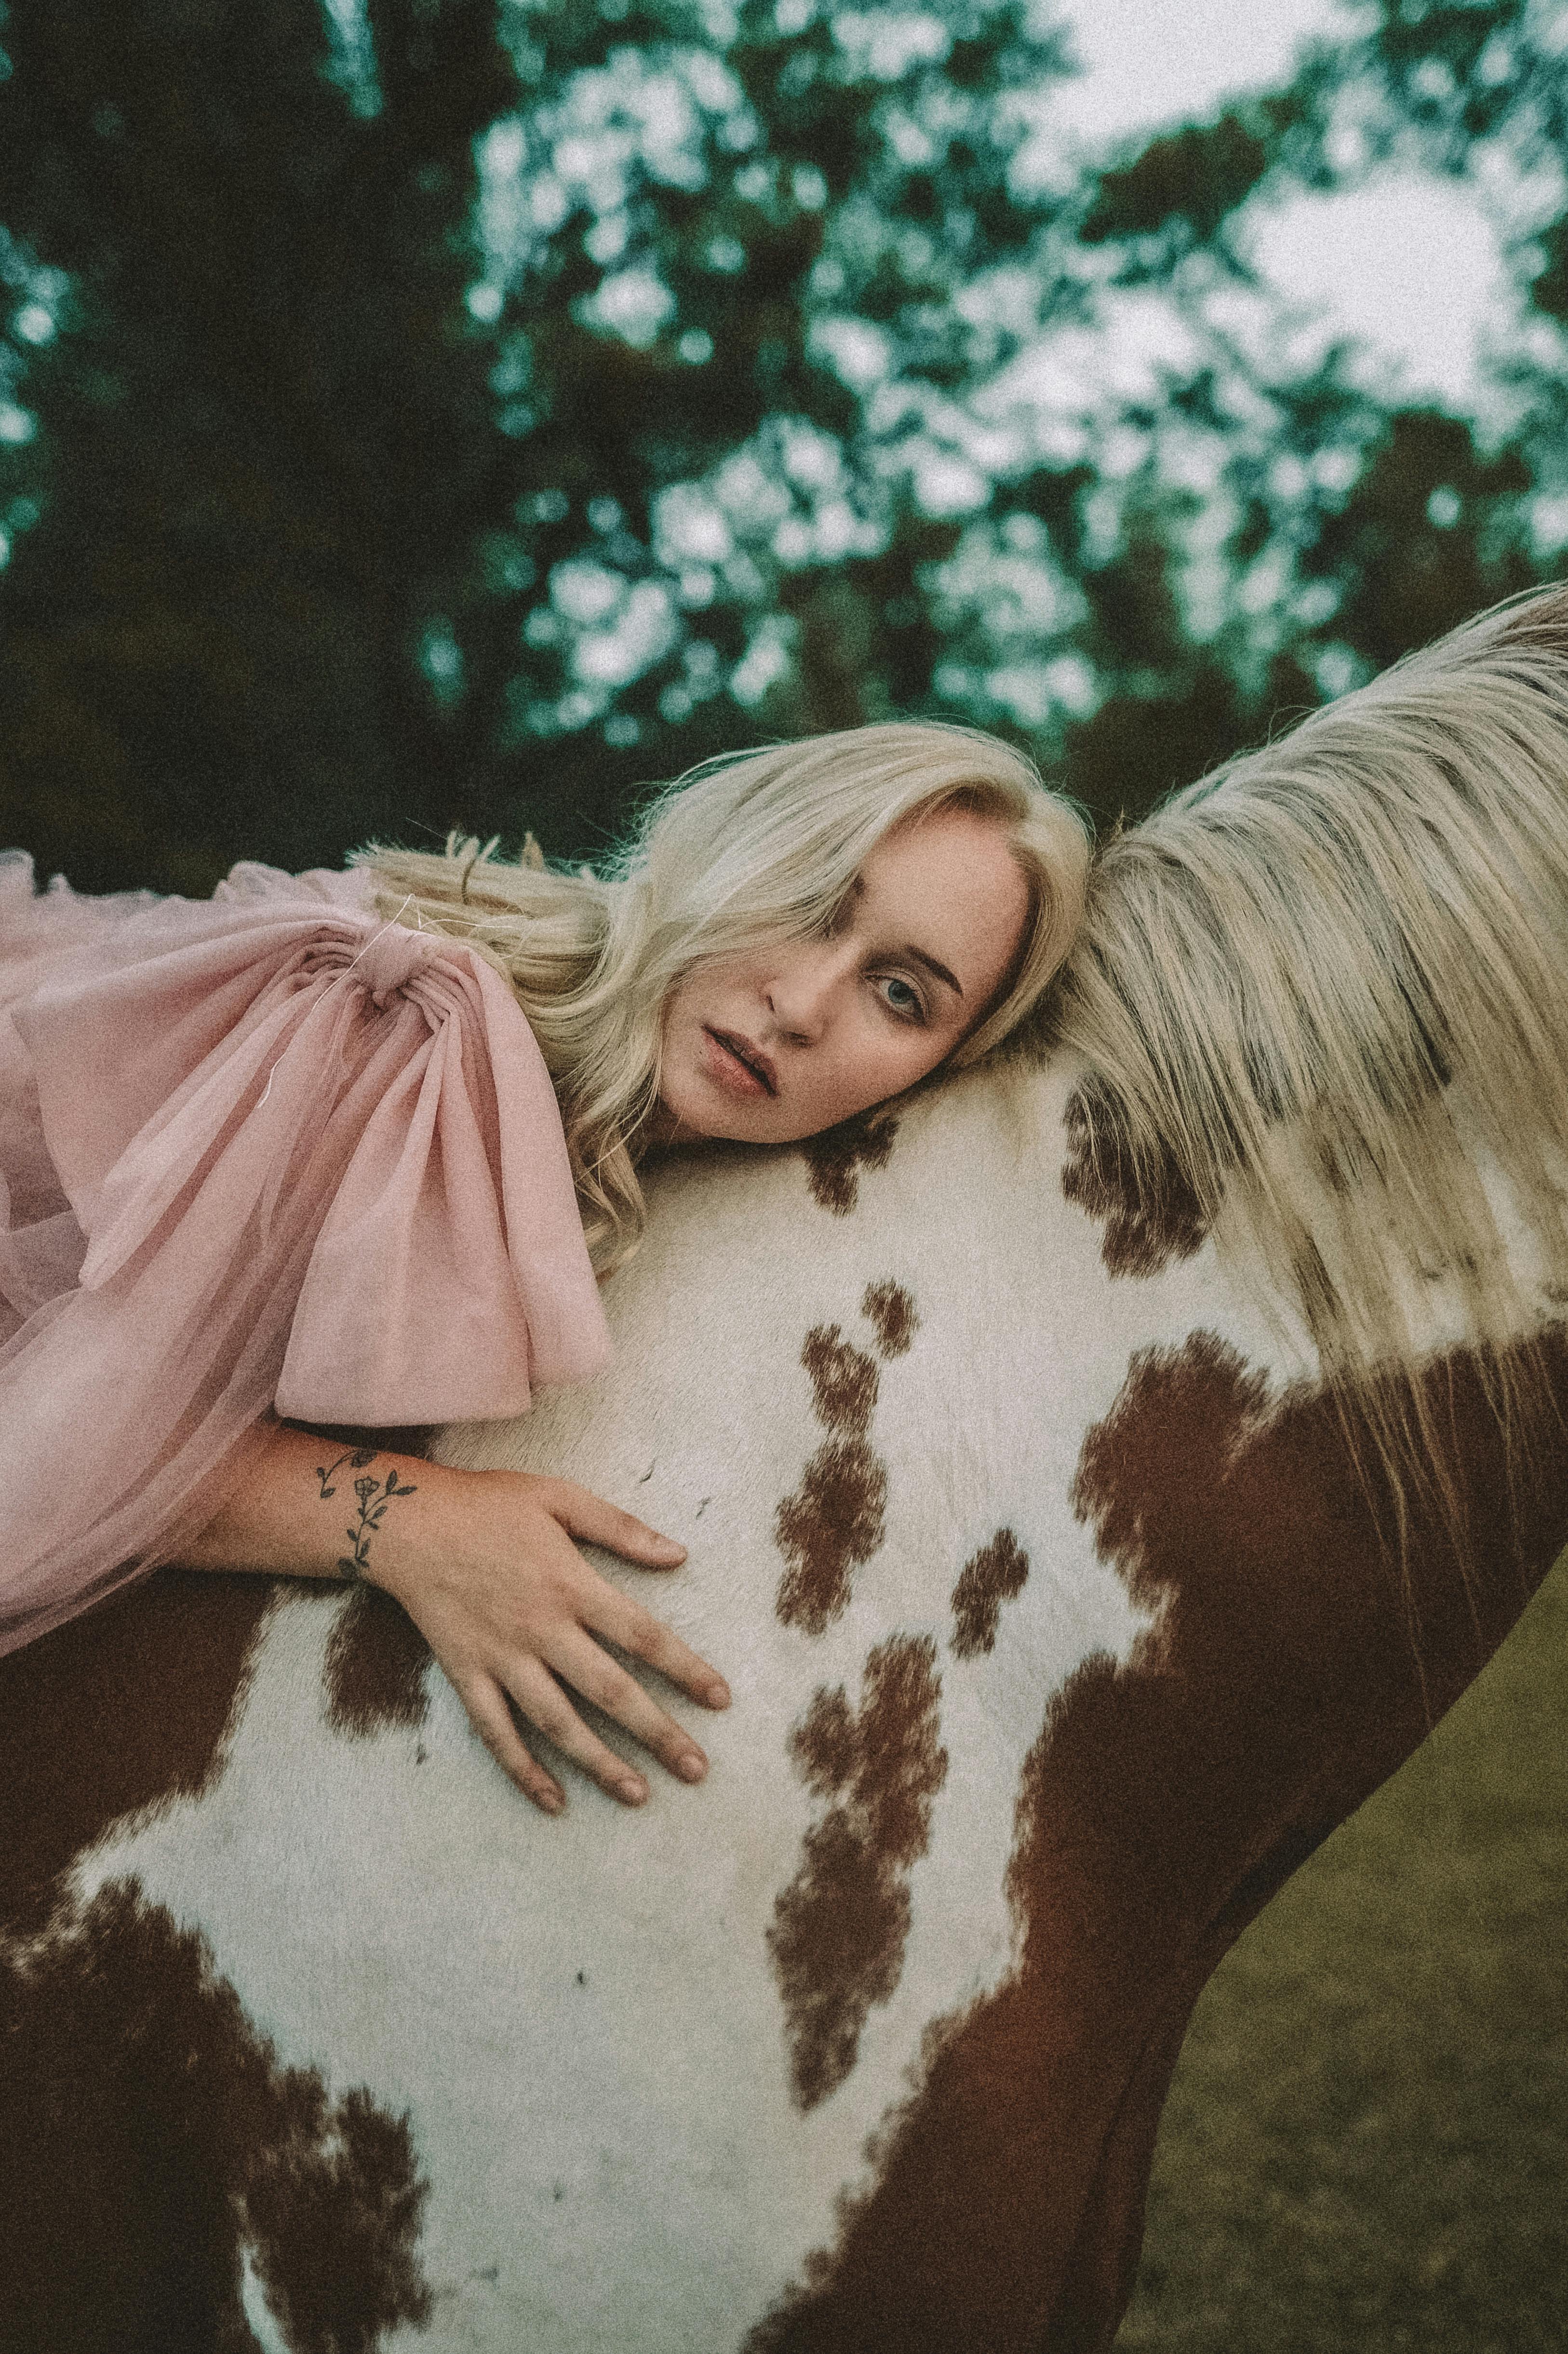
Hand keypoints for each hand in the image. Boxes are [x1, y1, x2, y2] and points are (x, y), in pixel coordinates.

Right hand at [368, 1466, 729, 1814]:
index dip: (685, 1668)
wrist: (407, 1523)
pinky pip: (496, 1732)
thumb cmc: (489, 1505)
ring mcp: (502, 1657)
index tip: (720, 1699)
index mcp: (571, 1584)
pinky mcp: (467, 1674)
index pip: (642, 1635)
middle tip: (697, 1769)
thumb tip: (679, 1555)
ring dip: (600, 1762)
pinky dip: (523, 1770)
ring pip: (557, 1722)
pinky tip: (552, 1802)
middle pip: (609, 1690)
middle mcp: (541, 1628)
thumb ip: (621, 1528)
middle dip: (657, 1732)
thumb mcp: (560, 1498)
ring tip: (639, 1794)